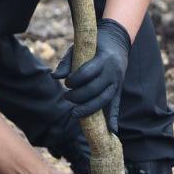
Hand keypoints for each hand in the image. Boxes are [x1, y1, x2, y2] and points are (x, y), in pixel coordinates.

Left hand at [53, 19, 129, 134]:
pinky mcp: (119, 89)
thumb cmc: (93, 45)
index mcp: (104, 58)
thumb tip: (54, 77)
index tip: (67, 83)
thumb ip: (67, 61)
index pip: (88, 73)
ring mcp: (117, 82)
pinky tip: (112, 130)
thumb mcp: (80, 47)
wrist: (117, 42)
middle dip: (79, 96)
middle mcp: (113, 71)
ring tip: (75, 113)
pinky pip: (116, 105)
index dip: (75, 80)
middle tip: (67, 97)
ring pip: (105, 100)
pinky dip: (114, 118)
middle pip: (95, 89)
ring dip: (90, 109)